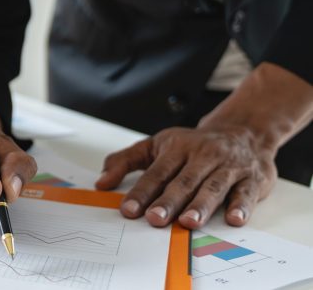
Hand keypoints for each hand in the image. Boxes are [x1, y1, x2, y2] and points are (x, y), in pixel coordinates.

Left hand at [96, 126, 276, 228]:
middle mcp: (203, 156)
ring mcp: (228, 167)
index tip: (128, 210)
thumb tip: (101, 182)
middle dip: (168, 201)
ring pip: (213, 187)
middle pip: (183, 181)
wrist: (244, 130)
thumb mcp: (156, 145)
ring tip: (188, 222)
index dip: (142, 191)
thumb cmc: (193, 144)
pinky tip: (233, 219)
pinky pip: (246, 193)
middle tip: (155, 219)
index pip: (156, 172)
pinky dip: (241, 206)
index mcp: (177, 148)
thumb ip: (126, 161)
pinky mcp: (252, 179)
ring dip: (201, 205)